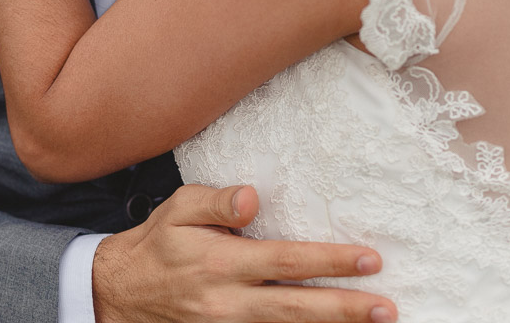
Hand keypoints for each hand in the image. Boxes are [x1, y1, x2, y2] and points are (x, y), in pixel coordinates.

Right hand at [92, 184, 395, 322]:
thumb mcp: (179, 207)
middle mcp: (229, 302)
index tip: (369, 259)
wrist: (120, 295)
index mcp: (221, 261)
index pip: (286, 261)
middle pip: (297, 309)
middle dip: (345, 310)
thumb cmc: (159, 242)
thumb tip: (252, 198)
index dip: (329, 262)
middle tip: (388, 307)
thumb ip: (216, 201)